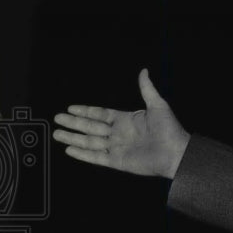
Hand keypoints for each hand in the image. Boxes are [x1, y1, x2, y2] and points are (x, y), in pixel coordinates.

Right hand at [53, 69, 189, 178]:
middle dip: (74, 123)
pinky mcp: (118, 161)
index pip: (101, 114)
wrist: (176, 153)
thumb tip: (144, 71)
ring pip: (90, 142)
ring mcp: (117, 148)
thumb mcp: (158, 105)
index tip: (71, 108)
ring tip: (57, 133)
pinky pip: (96, 157)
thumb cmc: (171, 130)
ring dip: (73, 137)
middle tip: (57, 119)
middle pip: (91, 127)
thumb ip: (147, 88)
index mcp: (127, 120)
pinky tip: (70, 150)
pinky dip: (83, 154)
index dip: (86, 111)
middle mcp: (119, 134)